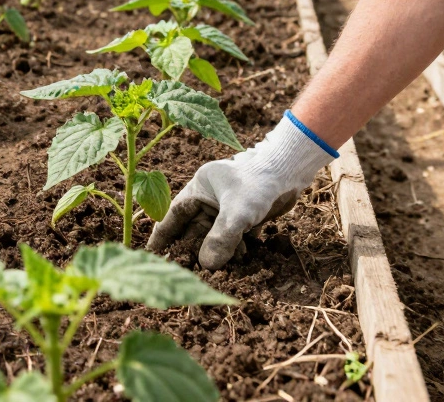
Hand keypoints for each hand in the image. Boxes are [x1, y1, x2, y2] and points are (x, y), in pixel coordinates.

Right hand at [146, 113, 337, 269]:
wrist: (291, 171)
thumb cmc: (259, 182)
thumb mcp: (238, 212)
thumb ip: (221, 239)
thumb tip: (206, 266)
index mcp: (198, 187)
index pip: (173, 214)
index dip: (163, 235)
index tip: (152, 254)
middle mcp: (209, 196)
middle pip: (192, 228)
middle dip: (191, 249)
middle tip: (184, 271)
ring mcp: (226, 206)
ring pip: (213, 234)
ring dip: (215, 251)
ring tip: (216, 269)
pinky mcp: (243, 214)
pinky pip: (231, 236)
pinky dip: (233, 248)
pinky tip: (241, 257)